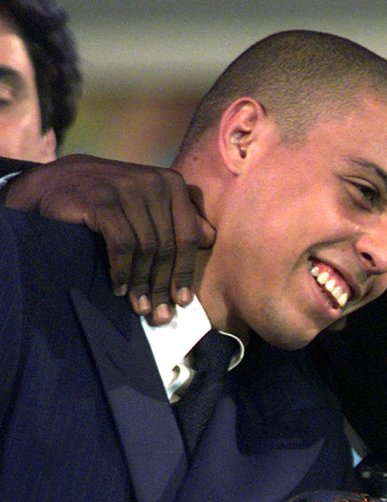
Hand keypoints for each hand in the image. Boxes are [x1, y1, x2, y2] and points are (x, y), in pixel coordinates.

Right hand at [4, 154, 214, 323]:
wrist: (56, 184)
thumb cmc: (109, 200)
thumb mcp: (148, 205)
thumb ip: (178, 218)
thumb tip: (210, 239)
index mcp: (172, 184)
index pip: (187, 236)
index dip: (185, 272)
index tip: (183, 301)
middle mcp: (153, 183)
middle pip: (167, 246)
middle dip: (163, 285)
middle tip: (160, 314)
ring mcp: (127, 188)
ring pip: (146, 248)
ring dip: (142, 283)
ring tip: (140, 306)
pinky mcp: (102, 200)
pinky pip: (122, 244)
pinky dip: (122, 271)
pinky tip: (118, 288)